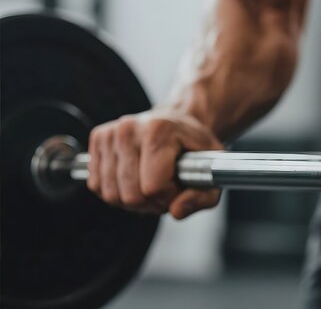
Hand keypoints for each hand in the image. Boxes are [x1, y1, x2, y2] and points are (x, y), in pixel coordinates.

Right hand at [87, 109, 222, 218]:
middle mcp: (129, 128)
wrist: (178, 122)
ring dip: (133, 200)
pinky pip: (97, 186)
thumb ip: (202, 197)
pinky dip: (116, 191)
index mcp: (159, 130)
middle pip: (130, 195)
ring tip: (150, 184)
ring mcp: (110, 133)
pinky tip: (134, 179)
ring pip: (111, 194)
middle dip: (151, 202)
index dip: (168, 197)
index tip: (178, 185)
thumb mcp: (211, 171)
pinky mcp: (97, 139)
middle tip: (165, 188)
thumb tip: (176, 211)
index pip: (153, 187)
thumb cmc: (194, 147)